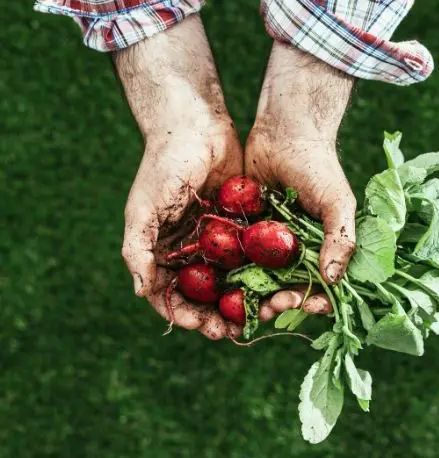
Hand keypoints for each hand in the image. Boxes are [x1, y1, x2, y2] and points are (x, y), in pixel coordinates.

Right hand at [115, 15, 243, 339]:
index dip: (187, 316)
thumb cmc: (162, 167)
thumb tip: (141, 292)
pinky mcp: (245, 226)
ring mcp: (219, 240)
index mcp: (163, 253)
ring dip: (246, 300)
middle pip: (206, 297)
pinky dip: (266, 273)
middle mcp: (192, 252)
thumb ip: (137, 249)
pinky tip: (281, 285)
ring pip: (234, 281)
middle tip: (237, 331)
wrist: (195, 126)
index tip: (206, 328)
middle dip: (220, 316)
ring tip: (262, 314)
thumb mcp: (143, 209)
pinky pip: (256, 256)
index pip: (172, 297)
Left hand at [246, 42, 357, 287]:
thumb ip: (340, 239)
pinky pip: (234, 259)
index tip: (304, 304)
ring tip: (241, 306)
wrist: (285, 131)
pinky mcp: (242, 232)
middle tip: (268, 308)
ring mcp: (267, 245)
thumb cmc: (319, 166)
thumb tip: (333, 280)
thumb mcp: (337, 202)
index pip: (321, 287)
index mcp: (321, 250)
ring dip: (250, 297)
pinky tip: (219, 285)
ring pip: (257, 281)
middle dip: (278, 304)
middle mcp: (294, 253)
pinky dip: (227, 274)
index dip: (313, 302)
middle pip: (286, 290)